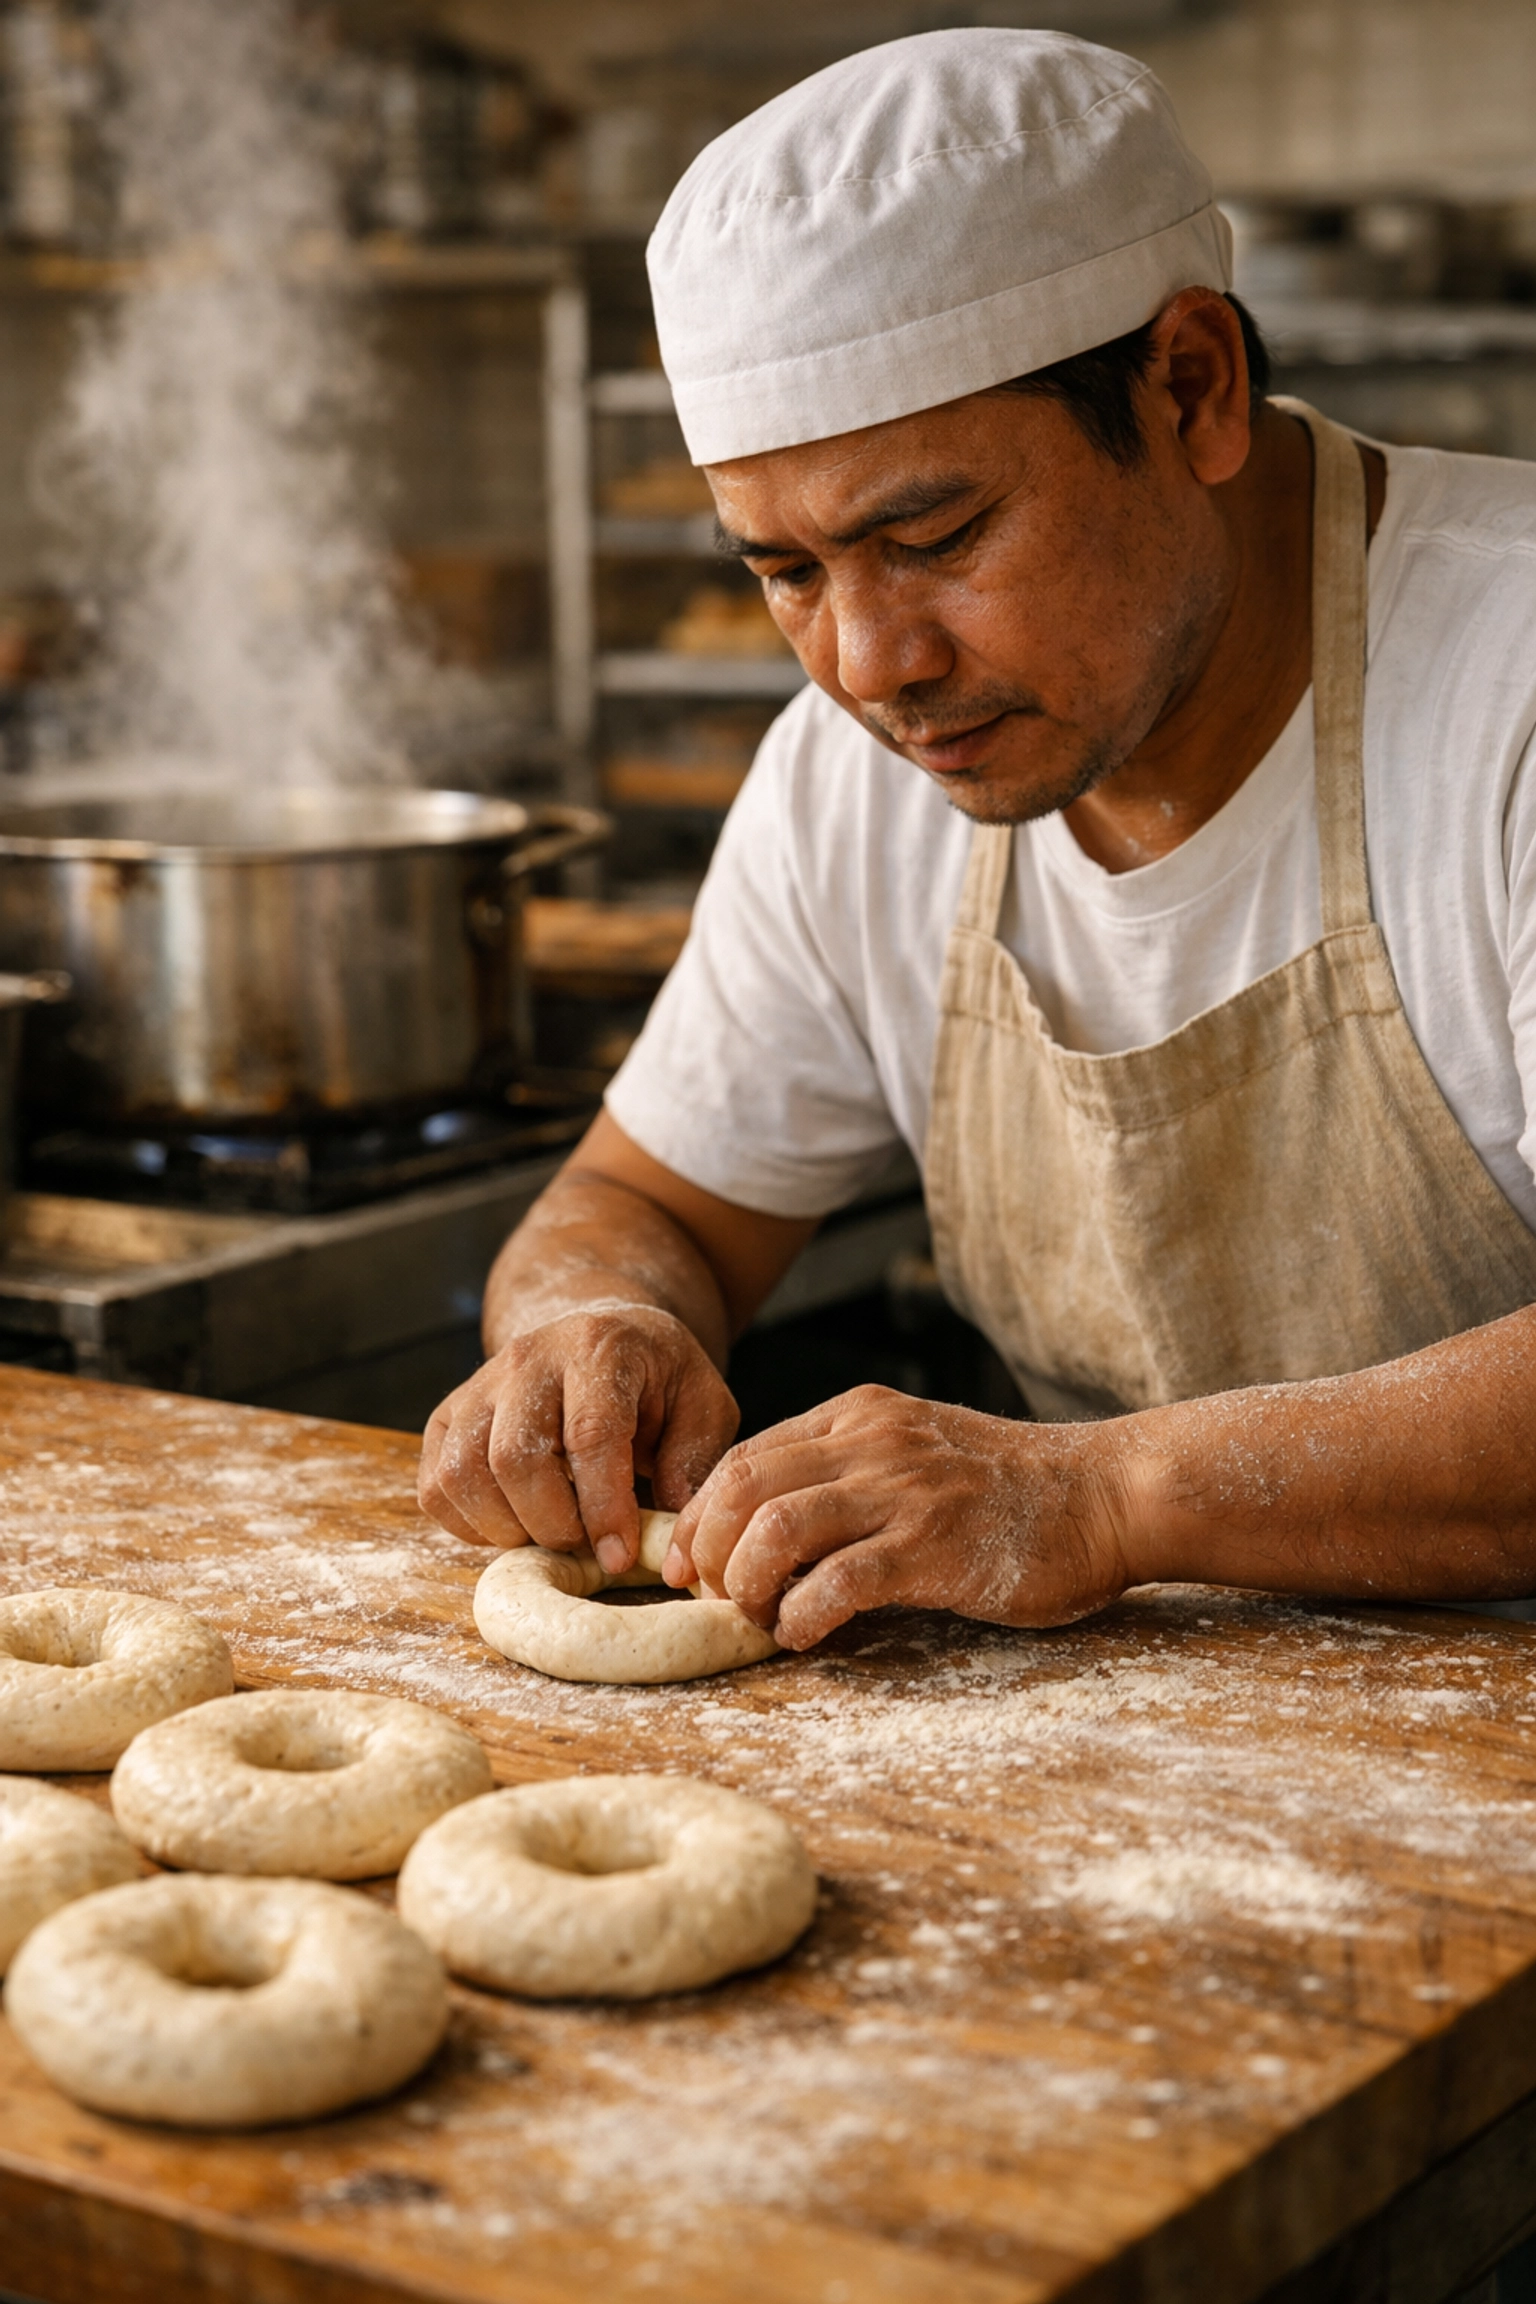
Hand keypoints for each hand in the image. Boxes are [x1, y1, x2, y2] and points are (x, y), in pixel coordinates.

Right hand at [418, 1306, 738, 1572]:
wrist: (598, 1335)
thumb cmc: (655, 1379)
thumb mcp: (701, 1404)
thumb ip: (694, 1465)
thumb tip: (671, 1542)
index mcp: (598, 1349)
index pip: (590, 1435)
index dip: (603, 1507)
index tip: (619, 1557)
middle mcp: (526, 1359)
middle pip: (515, 1460)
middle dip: (553, 1525)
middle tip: (586, 1545)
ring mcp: (478, 1387)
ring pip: (462, 1476)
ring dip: (508, 1528)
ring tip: (552, 1531)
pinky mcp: (445, 1419)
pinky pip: (436, 1489)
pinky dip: (471, 1525)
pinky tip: (517, 1519)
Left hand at [664, 1385, 1131, 1648]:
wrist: (1107, 1496)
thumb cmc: (1012, 1489)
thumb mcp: (917, 1450)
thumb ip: (851, 1470)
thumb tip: (771, 1524)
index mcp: (860, 1417)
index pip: (744, 1455)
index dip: (701, 1515)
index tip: (691, 1564)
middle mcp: (872, 1442)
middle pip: (742, 1487)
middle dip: (709, 1549)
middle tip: (715, 1596)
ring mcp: (903, 1492)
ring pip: (776, 1528)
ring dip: (748, 1583)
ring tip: (759, 1616)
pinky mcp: (933, 1547)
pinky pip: (835, 1582)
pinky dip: (801, 1615)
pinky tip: (804, 1634)